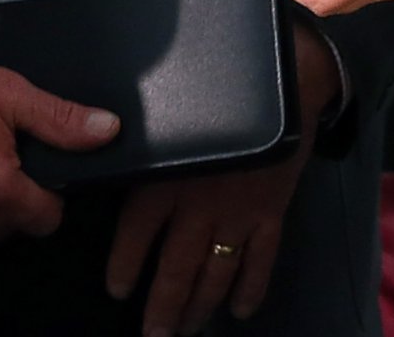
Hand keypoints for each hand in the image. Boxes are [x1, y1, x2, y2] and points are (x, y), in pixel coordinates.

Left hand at [105, 26, 336, 333]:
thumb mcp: (166, 112)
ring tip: (187, 330)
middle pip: (176, 269)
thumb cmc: (217, 89)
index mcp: (167, 179)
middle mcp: (199, 205)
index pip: (137, 236)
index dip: (125, 267)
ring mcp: (238, 214)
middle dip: (163, 309)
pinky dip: (251, 289)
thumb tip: (107, 162)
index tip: (117, 291)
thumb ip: (144, 148)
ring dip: (200, 307)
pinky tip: (239, 311)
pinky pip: (261, 262)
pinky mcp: (271, 214)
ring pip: (215, 274)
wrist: (285, 81)